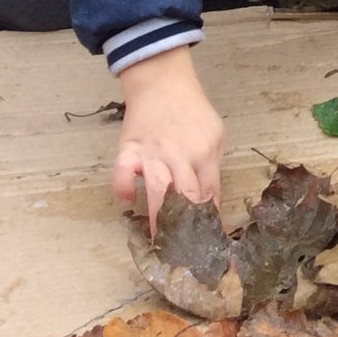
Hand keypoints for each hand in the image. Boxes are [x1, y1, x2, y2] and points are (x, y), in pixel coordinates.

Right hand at [113, 47, 223, 230]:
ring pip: (159, 192)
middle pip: (187, 197)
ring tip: (160, 243)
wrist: (164, 84)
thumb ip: (212, 169)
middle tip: (183, 252)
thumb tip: (210, 204)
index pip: (210, 193)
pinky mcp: (129, 149)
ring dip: (160, 219)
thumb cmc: (192, 113)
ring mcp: (153, 153)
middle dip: (186, 227)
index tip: (205, 241)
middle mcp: (181, 156)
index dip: (207, 219)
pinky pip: (122, 174)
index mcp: (206, 153)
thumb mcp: (214, 136)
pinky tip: (128, 202)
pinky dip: (124, 189)